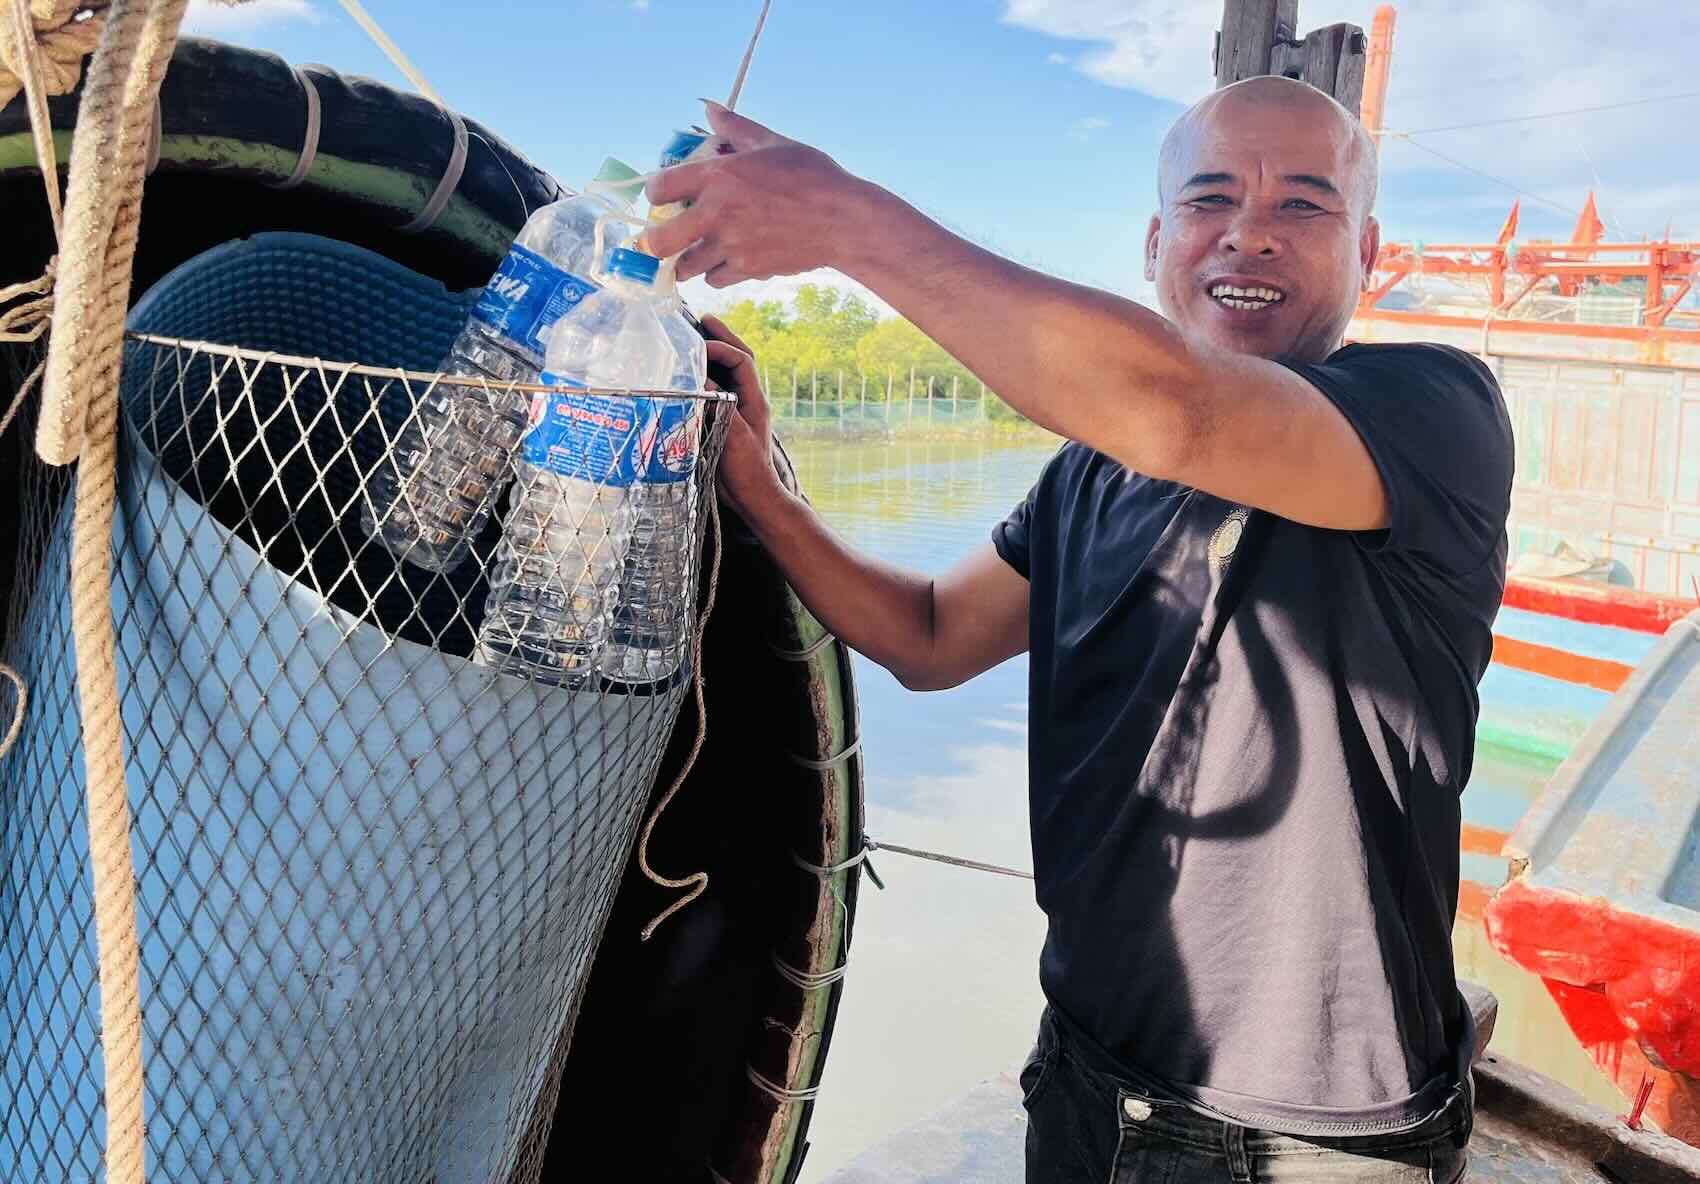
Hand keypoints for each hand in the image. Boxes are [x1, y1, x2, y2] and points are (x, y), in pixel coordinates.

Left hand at [644, 103, 877, 286]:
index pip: (659, 187)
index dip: (655, 193)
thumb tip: (710, 108)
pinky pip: (715, 279)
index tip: (663, 197)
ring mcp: (731, 245)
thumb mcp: (773, 143)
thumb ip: (735, 128)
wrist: (844, 220)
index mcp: (718, 175)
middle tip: (664, 239)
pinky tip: (727, 260)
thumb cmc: (812, 176)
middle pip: (660, 242)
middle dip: (655, 242)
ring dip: (688, 260)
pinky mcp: (748, 269)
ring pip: (686, 266)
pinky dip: (717, 273)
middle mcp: (717, 213)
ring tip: (697, 252)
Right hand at [699, 314, 783, 517]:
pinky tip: (687, 374)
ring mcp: (736, 409)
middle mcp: (746, 399)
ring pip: (727, 373)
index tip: (697, 346)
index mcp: (754, 398)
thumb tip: (700, 381)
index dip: (720, 347)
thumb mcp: (733, 433)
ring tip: (694, 338)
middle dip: (722, 337)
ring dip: (712, 354)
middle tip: (703, 320)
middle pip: (738, 359)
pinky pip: (714, 392)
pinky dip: (703, 378)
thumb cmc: (747, 469)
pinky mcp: (724, 422)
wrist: (751, 497)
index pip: (741, 360)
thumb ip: (719, 405)